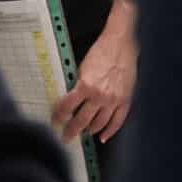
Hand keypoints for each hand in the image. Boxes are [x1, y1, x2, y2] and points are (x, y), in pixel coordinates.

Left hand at [54, 26, 136, 142]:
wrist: (121, 45)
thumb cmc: (102, 52)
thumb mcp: (82, 68)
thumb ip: (78, 85)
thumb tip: (71, 99)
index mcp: (85, 86)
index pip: (67, 107)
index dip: (59, 116)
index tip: (55, 122)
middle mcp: (100, 96)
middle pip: (82, 120)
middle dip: (72, 130)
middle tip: (66, 137)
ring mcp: (113, 100)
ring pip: (99, 124)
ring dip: (89, 130)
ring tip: (83, 133)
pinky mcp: (125, 100)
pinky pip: (117, 121)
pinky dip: (110, 131)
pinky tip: (103, 136)